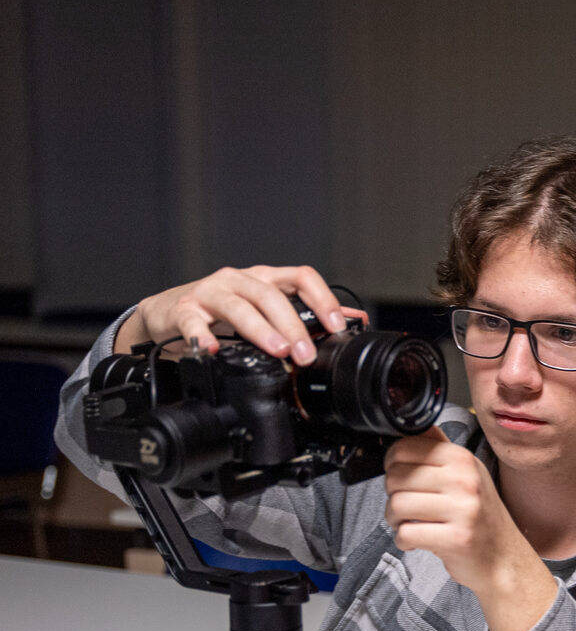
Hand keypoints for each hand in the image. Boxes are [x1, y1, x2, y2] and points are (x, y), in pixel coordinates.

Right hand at [118, 265, 363, 364]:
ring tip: (277, 351)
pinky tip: (212, 349)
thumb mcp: (266, 309)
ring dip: (261, 329)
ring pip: (239, 306)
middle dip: (293, 325)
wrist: (167, 313)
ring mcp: (210, 292)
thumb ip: (306, 312)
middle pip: (272, 295)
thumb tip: (352, 319)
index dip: (322, 299)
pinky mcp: (183, 310)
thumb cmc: (221, 312)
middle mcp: (239, 280)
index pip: (301, 277)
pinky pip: (193, 322)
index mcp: (265, 279)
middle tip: (305, 353)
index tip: (338, 327)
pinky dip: (202, 335)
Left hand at [384, 426, 557, 630]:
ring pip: (397, 505)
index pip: (405, 447)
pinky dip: (405, 540)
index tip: (403, 478)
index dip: (393, 464)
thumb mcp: (467, 474)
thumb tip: (411, 426)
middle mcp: (464, 479)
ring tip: (411, 524)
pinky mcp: (456, 538)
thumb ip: (439, 450)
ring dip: (395, 520)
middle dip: (392, 495)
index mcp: (462, 458)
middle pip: (396, 476)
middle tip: (407, 507)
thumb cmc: (480, 518)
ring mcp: (463, 508)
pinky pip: (407, 533)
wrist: (504, 558)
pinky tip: (418, 540)